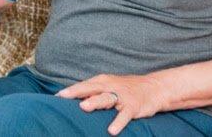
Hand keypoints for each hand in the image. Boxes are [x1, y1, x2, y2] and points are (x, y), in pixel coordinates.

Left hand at [55, 73, 170, 134]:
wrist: (155, 88)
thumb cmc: (127, 88)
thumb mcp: (110, 86)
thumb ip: (94, 92)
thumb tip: (74, 100)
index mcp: (103, 81)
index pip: (84, 85)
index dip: (70, 90)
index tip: (56, 95)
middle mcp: (111, 86)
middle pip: (91, 88)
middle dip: (77, 91)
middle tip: (63, 96)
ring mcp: (123, 96)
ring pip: (106, 98)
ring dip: (95, 102)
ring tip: (83, 107)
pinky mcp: (133, 106)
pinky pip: (124, 115)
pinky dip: (118, 122)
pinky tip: (111, 131)